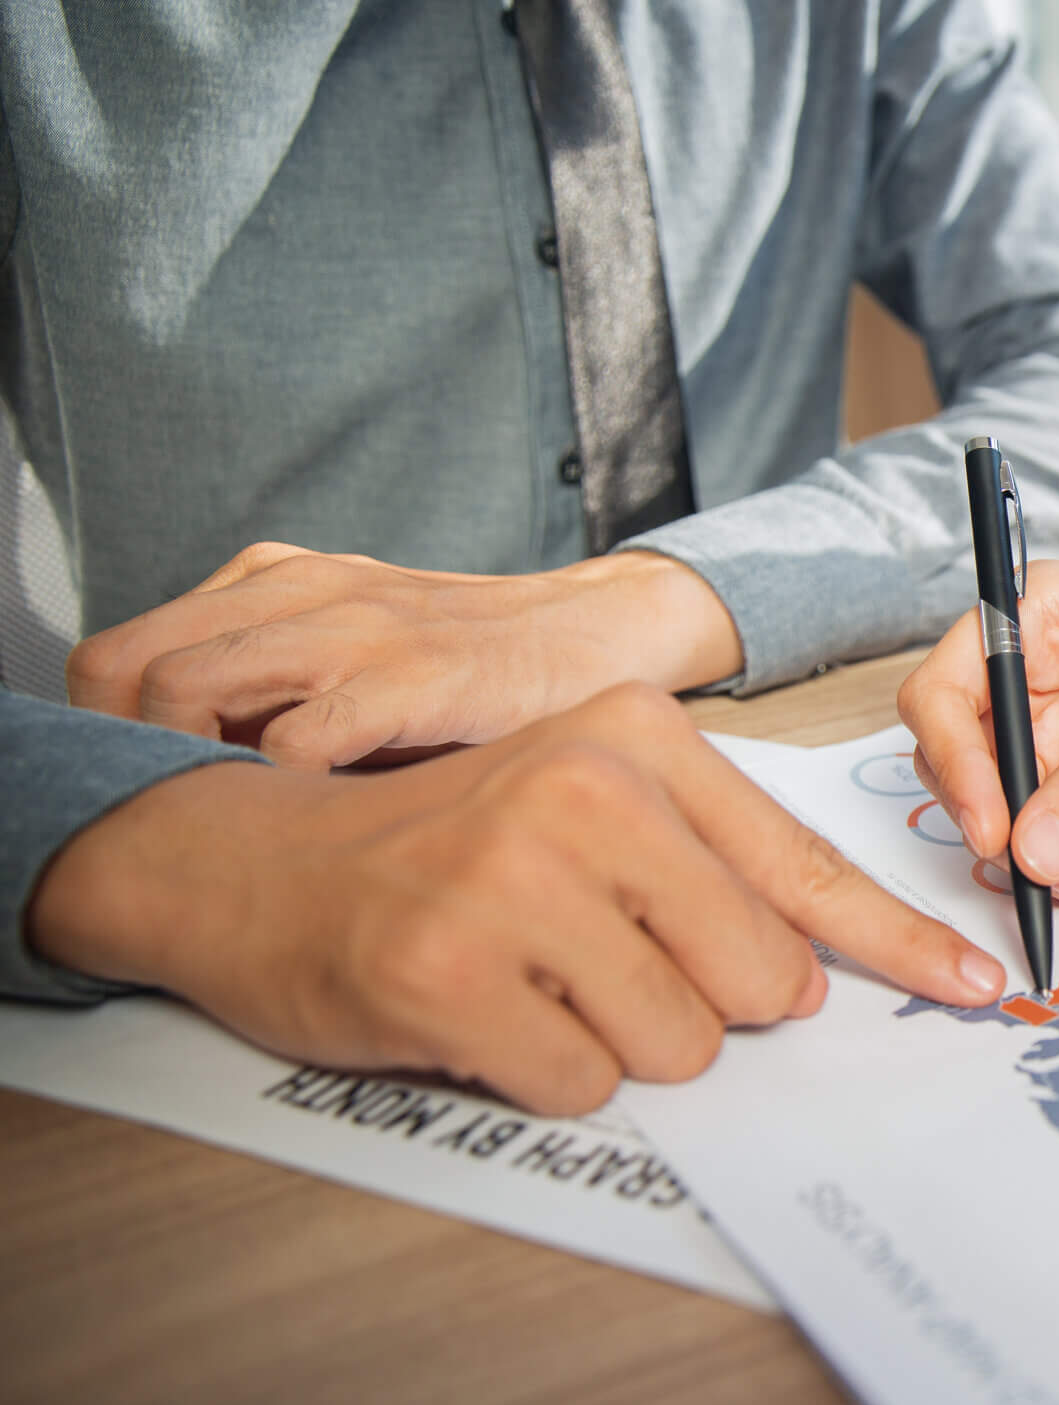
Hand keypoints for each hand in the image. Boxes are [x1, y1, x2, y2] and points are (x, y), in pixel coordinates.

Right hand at [26, 684, 1003, 1114]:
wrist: (248, 860)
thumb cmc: (448, 841)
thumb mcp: (589, 804)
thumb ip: (711, 869)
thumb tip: (830, 975)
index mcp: (639, 740)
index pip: (805, 870)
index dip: (898, 944)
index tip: (975, 988)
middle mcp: (588, 794)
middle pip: (759, 980)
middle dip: (703, 1003)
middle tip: (607, 963)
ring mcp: (514, 881)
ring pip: (678, 1043)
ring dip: (616, 1040)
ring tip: (536, 978)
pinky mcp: (449, 973)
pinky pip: (581, 1083)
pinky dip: (543, 1072)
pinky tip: (484, 1011)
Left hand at [66, 542, 743, 768]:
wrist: (605, 631)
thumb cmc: (479, 667)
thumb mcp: (359, 649)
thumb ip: (278, 689)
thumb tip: (194, 780)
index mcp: (275, 581)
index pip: (121, 651)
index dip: (108, 730)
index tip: (151, 791)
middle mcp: (298, 590)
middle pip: (124, 664)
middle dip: (123, 752)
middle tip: (175, 813)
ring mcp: (354, 626)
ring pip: (186, 688)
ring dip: (185, 768)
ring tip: (232, 822)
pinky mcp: (415, 675)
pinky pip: (297, 739)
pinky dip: (281, 789)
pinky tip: (317, 823)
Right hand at [899, 562, 1058, 914]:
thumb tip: (1033, 852)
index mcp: (1035, 621)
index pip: (943, 692)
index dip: (955, 763)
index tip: (992, 828)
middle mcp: (1029, 683)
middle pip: (968, 775)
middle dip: (1014, 834)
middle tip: (1058, 874)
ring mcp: (1055, 744)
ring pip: (1018, 829)